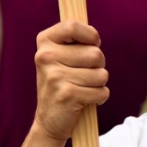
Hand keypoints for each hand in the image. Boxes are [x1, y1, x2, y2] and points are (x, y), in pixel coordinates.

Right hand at [32, 21, 108, 142]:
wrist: (49, 120)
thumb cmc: (63, 82)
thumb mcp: (62, 56)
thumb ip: (77, 41)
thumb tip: (95, 36)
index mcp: (44, 42)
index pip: (72, 25)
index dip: (91, 36)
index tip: (92, 44)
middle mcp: (45, 56)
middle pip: (96, 54)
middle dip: (98, 66)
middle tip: (83, 76)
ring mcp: (54, 76)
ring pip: (102, 74)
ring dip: (98, 84)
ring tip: (82, 88)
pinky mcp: (66, 94)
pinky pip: (102, 92)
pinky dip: (99, 98)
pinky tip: (83, 100)